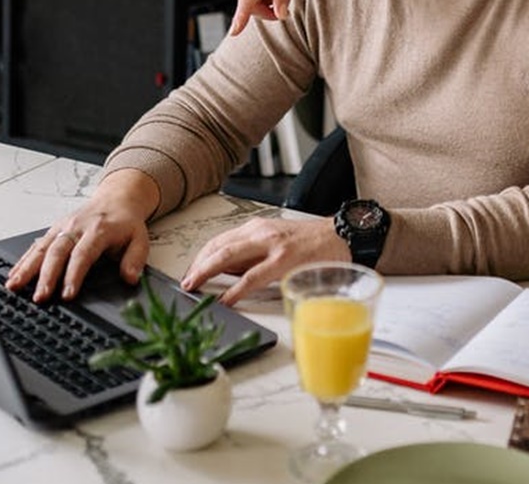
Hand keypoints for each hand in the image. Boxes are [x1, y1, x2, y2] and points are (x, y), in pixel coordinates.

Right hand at [4, 168, 159, 301]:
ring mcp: (63, 227)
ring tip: (15, 286)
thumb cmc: (126, 223)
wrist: (117, 199)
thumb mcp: (140, 239)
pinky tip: (13, 274)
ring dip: (27, 268)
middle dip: (47, 276)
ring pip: (42, 248)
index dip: (74, 275)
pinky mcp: (54, 230)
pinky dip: (23, 260)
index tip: (67, 294)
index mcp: (99, 230)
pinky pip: (36, 245)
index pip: (83, 255)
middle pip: (58, 252)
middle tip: (40, 297)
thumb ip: (136, 259)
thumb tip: (130, 278)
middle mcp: (77, 227)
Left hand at [180, 215, 349, 304]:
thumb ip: (252, 256)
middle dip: (197, 266)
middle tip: (185, 283)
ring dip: (206, 273)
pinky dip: (234, 290)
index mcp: (257, 228)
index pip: (219, 241)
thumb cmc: (312, 242)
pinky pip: (252, 277)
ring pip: (228, 257)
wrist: (342, 235)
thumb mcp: (275, 242)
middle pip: (218, 247)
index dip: (200, 258)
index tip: (190, 273)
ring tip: (194, 287)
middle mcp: (260, 232)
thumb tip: (227, 274)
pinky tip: (225, 299)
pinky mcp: (283, 261)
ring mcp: (271, 245)